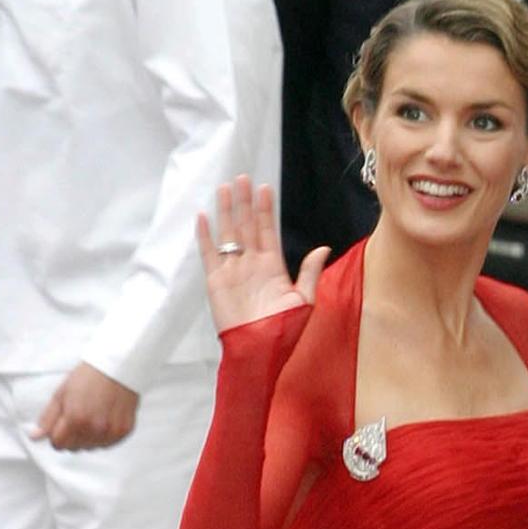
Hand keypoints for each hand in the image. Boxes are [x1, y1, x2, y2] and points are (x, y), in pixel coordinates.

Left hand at [32, 363, 138, 450]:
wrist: (117, 368)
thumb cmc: (88, 377)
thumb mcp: (61, 394)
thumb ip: (48, 419)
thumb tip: (35, 437)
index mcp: (75, 419)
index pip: (58, 444)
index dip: (57, 435)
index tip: (61, 426)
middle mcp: (94, 429)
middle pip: (74, 448)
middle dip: (72, 437)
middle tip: (78, 418)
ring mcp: (110, 432)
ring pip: (91, 448)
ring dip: (88, 437)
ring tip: (93, 417)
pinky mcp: (124, 431)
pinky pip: (108, 444)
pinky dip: (103, 436)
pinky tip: (104, 420)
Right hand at [197, 176, 328, 333]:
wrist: (259, 350)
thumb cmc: (283, 331)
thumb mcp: (304, 300)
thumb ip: (309, 272)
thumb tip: (322, 248)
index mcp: (272, 267)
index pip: (267, 231)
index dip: (265, 209)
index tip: (265, 188)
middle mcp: (251, 265)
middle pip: (247, 226)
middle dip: (245, 202)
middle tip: (243, 178)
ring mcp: (233, 271)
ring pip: (228, 234)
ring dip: (226, 211)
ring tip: (225, 188)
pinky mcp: (216, 281)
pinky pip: (209, 253)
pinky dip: (205, 236)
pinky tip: (204, 216)